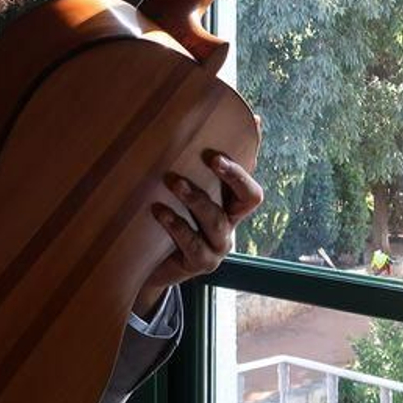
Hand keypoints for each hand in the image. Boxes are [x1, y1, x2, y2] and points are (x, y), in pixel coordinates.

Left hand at [135, 138, 265, 315]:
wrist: (151, 268)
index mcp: (231, 205)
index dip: (245, 165)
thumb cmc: (170, 223)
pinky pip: (194, 244)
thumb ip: (194, 170)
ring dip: (196, 198)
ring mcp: (218, 246)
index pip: (251, 181)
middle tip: (211, 157)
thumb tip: (214, 134)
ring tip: (174, 182)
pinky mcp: (200, 263)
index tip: (227, 145)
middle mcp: (230, 224)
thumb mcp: (184, 197)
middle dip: (233, 175)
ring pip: (216, 219)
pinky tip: (159, 212)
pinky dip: (177, 225)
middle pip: (249, 198)